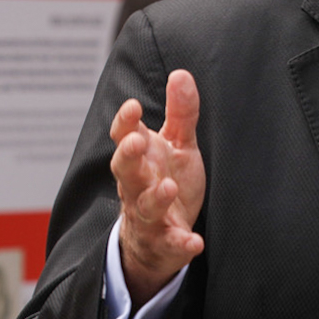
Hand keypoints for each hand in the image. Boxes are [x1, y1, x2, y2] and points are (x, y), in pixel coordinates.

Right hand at [110, 69, 206, 306]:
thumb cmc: (167, 180)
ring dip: (154, 197)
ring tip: (168, 187)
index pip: (124, 137)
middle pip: (125, 171)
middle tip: (135, 142)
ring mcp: (148, 215)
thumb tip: (181, 74)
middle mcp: (137, 185)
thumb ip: (181, 113)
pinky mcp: (164, 242)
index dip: (125, 122)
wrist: (158, 239)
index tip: (132, 107)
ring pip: (143, 206)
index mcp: (140, 158)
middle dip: (127, 156)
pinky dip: (181, 244)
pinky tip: (194, 242)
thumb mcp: (178, 145)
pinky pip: (170, 243)